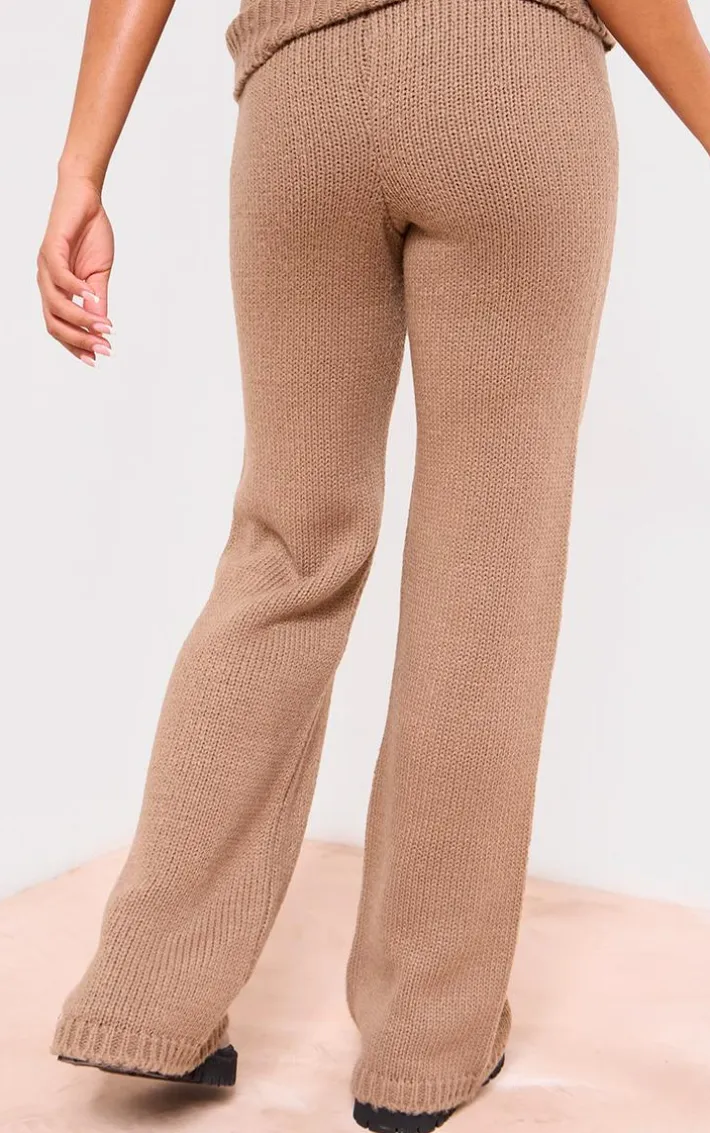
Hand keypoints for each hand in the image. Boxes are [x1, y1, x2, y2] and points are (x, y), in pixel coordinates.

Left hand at [37, 175, 114, 366]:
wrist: (85, 198)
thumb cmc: (91, 234)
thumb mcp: (100, 275)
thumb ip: (99, 300)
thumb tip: (103, 327)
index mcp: (56, 291)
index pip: (59, 327)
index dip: (76, 346)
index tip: (98, 359)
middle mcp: (46, 282)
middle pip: (54, 323)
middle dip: (79, 340)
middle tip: (104, 350)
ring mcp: (45, 267)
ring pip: (56, 305)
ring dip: (81, 320)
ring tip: (105, 328)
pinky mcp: (50, 249)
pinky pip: (60, 277)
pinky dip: (77, 290)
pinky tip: (93, 296)